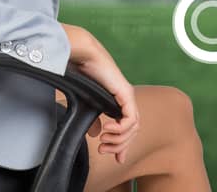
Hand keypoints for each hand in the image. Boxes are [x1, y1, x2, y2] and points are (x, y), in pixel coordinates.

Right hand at [54, 24, 139, 162]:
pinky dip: (120, 129)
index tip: (117, 159)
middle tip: (104, 150)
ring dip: (118, 140)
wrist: (82, 56)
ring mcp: (128, 97)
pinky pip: (130, 119)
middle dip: (120, 146)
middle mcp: (127, 100)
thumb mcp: (87, 104)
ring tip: (103, 141)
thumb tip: (96, 134)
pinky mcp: (126, 94)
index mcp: (119, 101)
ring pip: (134, 128)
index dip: (124, 146)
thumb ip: (93, 120)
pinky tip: (107, 130)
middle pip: (133, 131)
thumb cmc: (82, 74)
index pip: (129, 128)